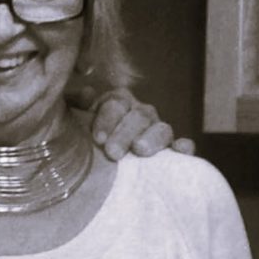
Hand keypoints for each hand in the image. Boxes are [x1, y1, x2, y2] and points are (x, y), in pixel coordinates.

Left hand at [75, 87, 195, 160]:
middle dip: (125, 133)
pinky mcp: (171, 150)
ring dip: (152, 139)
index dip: (107, 119)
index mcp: (117, 102)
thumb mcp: (73, 119)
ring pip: (162, 129)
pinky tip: (181, 150)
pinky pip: (183, 146)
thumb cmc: (81, 138)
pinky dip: (184, 147)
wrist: (95, 164)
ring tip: (140, 151)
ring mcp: (157, 131)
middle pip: (139, 116)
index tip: (97, 138)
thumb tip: (87, 94)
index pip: (116, 103)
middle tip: (112, 152)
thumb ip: (75, 105)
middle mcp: (140, 113)